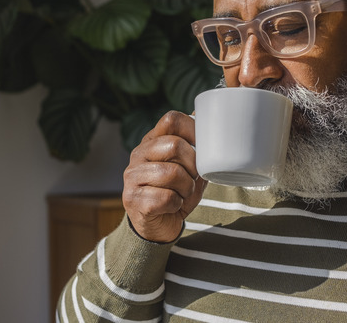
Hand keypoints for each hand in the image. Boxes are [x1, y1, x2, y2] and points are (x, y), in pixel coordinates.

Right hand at [122, 111, 206, 242]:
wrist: (157, 226)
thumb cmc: (176, 192)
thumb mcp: (189, 168)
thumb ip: (197, 148)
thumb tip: (214, 124)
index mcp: (152, 140)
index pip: (172, 120)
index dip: (193, 130)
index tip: (203, 147)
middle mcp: (138, 154)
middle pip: (174, 145)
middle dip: (193, 165)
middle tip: (193, 178)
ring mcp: (132, 176)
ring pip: (171, 173)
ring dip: (186, 188)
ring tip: (182, 193)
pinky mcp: (132, 198)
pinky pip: (166, 197)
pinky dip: (176, 204)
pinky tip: (172, 205)